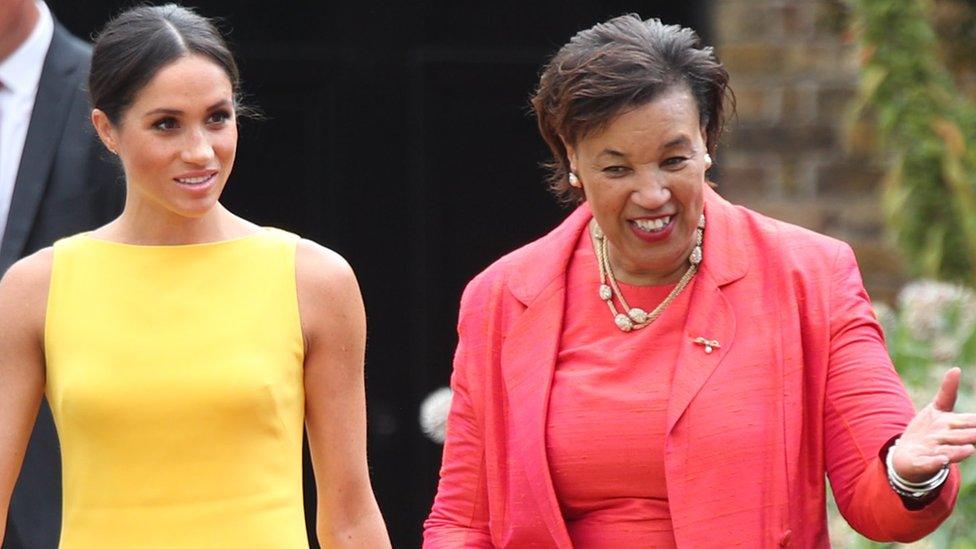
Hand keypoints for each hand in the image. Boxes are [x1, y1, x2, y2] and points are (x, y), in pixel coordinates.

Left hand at [892, 367, 975, 482]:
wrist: (907, 455)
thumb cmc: (928, 431)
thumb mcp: (937, 409)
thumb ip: (948, 391)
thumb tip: (956, 369)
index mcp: (954, 427)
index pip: (972, 422)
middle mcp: (948, 441)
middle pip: (964, 437)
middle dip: (973, 436)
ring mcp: (936, 453)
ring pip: (950, 452)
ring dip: (958, 451)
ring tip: (969, 450)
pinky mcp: (922, 463)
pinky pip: (929, 464)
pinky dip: (935, 462)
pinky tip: (940, 460)